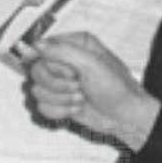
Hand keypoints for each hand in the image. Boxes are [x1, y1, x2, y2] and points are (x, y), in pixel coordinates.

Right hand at [26, 32, 160, 149]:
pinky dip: (60, 111)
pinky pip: (41, 106)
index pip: (42, 47)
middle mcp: (65, 62)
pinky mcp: (58, 100)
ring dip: (61, 99)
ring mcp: (60, 82)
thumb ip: (62, 51)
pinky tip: (76, 108)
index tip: (66, 72)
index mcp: (75, 46)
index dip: (49, 62)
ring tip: (81, 98)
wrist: (125, 117)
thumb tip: (37, 45)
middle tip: (77, 85)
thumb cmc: (117, 89)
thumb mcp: (92, 64)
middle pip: (36, 71)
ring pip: (36, 90)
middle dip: (57, 84)